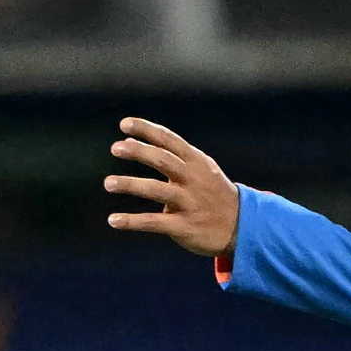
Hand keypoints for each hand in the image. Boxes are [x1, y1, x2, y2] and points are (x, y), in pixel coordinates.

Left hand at [104, 117, 240, 256]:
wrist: (242, 225)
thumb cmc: (213, 193)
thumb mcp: (199, 169)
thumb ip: (169, 157)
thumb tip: (131, 142)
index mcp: (196, 162)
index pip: (169, 140)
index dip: (147, 130)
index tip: (125, 124)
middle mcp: (193, 179)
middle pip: (164, 160)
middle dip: (140, 152)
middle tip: (116, 148)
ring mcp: (190, 202)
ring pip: (157, 190)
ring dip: (131, 185)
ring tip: (108, 183)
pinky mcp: (185, 226)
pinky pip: (155, 222)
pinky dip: (133, 221)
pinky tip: (113, 220)